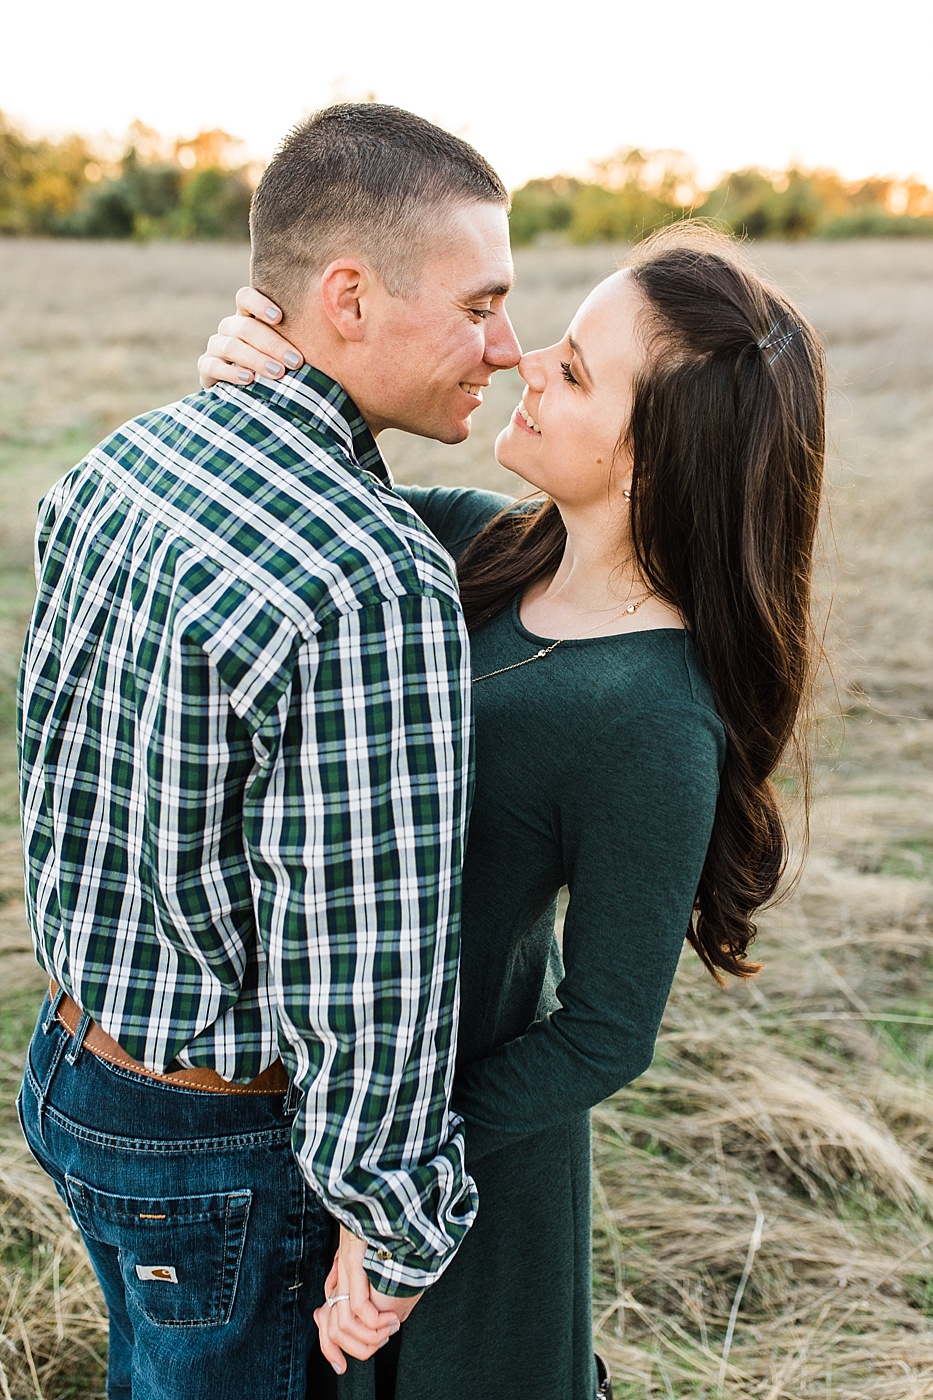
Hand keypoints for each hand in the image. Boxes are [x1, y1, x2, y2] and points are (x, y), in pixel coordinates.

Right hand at [197, 287, 302, 388]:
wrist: (250, 397)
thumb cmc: (280, 369)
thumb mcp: (290, 353)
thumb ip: (304, 339)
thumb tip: (343, 328)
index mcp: (248, 317)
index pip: (244, 297)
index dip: (259, 302)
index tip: (279, 318)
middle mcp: (229, 328)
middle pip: (243, 326)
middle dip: (272, 343)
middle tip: (295, 362)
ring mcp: (216, 347)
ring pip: (230, 345)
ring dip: (256, 359)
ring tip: (278, 374)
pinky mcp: (206, 369)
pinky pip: (211, 365)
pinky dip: (230, 372)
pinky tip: (248, 380)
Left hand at [313, 1226, 421, 1374]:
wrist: (386, 1203)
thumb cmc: (389, 1233)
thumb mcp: (381, 1267)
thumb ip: (371, 1289)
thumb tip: (373, 1307)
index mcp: (344, 1279)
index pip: (326, 1324)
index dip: (329, 1349)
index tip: (341, 1366)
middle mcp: (340, 1277)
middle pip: (331, 1329)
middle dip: (355, 1347)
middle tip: (382, 1340)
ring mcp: (345, 1270)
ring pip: (343, 1324)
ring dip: (370, 1335)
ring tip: (391, 1326)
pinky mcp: (353, 1262)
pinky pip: (357, 1306)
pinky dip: (373, 1320)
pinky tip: (390, 1318)